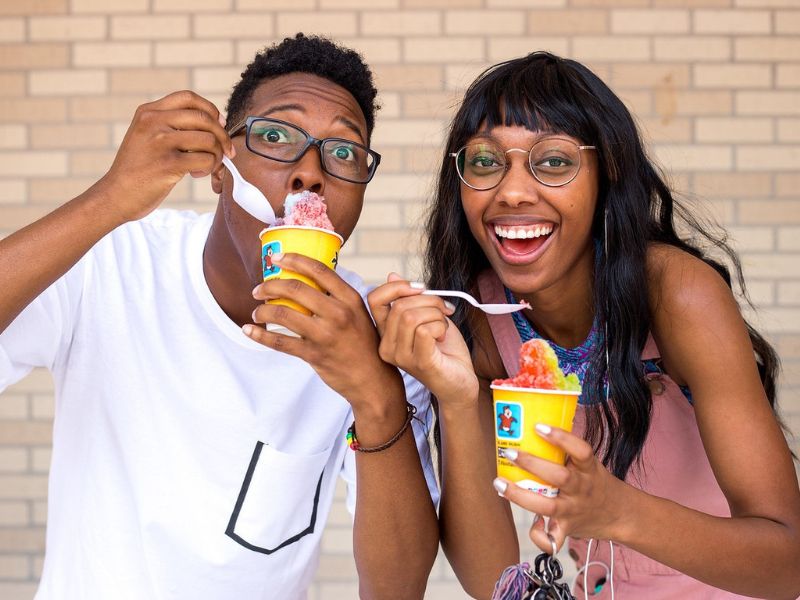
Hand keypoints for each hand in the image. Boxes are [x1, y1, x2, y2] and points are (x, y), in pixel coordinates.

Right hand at [97, 90, 234, 223]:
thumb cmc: (137, 168)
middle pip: (204, 118)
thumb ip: (170, 124)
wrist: (116, 195)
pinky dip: (209, 168)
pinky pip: (206, 160)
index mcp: (149, 112)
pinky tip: (196, 174)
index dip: (211, 109)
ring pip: (209, 139)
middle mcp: (154, 122)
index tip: (219, 124)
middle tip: (225, 152)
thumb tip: (216, 122)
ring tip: (206, 166)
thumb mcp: (146, 135)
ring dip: (217, 155)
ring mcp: (161, 142)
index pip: (188, 97)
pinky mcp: (169, 164)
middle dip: (222, 136)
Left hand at [245, 253, 402, 408]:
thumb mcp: (359, 314)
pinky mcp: (314, 354)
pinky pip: (280, 341)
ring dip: (263, 309)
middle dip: (270, 285)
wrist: (372, 379)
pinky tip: (249, 330)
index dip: (294, 260)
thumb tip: (310, 281)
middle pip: (296, 289)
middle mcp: (338, 313)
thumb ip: (338, 297)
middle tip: (258, 289)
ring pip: (284, 313)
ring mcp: (325, 334)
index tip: (277, 258)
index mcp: (350, 299)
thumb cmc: (364, 344)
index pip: (319, 270)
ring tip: (257, 311)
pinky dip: (260, 335)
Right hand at [367, 274, 478, 405]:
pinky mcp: (418, 362)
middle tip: (444, 309)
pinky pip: (424, 330)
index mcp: (385, 332)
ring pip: (411, 316)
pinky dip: (440, 326)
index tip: (421, 289)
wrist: (460, 382)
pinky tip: (443, 337)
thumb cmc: (445, 351)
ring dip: (436, 314)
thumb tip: (392, 275)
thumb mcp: (427, 316)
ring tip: (443, 325)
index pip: (374, 299)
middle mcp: (387, 346)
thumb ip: (410, 299)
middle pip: (399, 305)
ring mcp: (400, 356)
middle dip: (429, 300)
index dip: (397, 287)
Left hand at [494, 426, 627, 553]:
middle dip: (532, 464)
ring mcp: (574, 510)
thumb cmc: (595, 483)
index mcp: (588, 469)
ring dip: (520, 496)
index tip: (538, 426)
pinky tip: (532, 525)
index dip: (561, 438)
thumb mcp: (587, 464)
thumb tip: (532, 427)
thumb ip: (566, 452)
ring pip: (548, 506)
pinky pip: (553, 539)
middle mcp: (582, 489)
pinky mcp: (568, 529)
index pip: (581, 450)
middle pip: (559, 477)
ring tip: (499, 483)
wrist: (619, 514)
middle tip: (509, 453)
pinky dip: (540, 536)